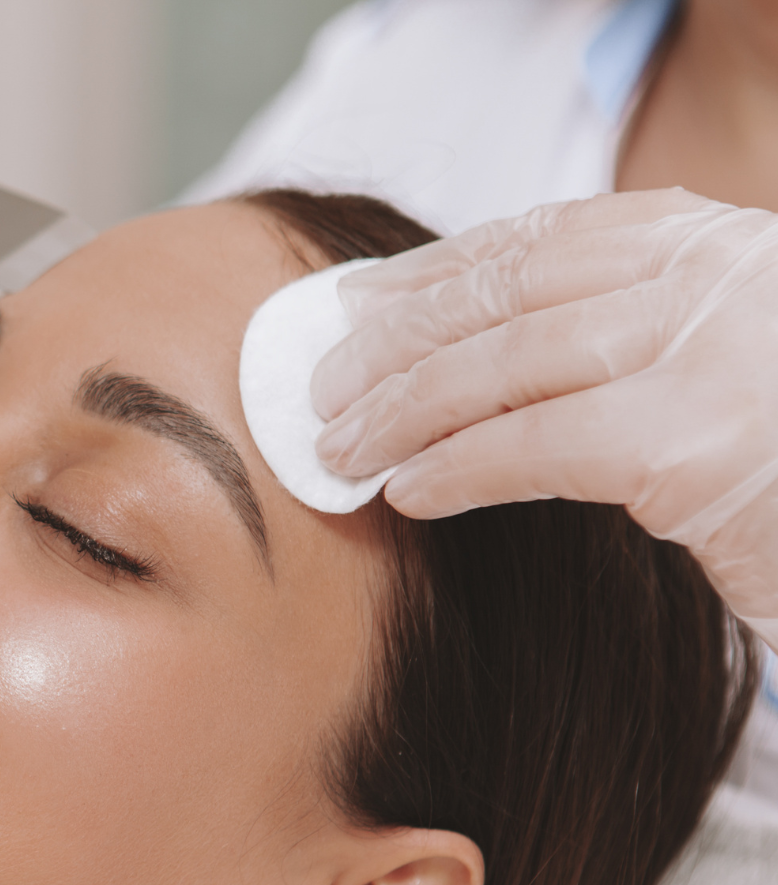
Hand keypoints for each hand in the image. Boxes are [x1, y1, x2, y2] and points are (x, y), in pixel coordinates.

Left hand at [311, 189, 777, 648]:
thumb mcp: (712, 360)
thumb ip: (616, 336)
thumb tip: (457, 359)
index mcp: (713, 242)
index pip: (541, 239)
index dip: (434, 273)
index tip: (357, 304)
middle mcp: (716, 273)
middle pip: (507, 294)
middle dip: (395, 342)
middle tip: (319, 389)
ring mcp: (711, 349)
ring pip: (505, 365)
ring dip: (402, 412)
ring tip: (340, 450)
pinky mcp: (694, 443)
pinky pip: (535, 448)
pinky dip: (455, 469)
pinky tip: (405, 493)